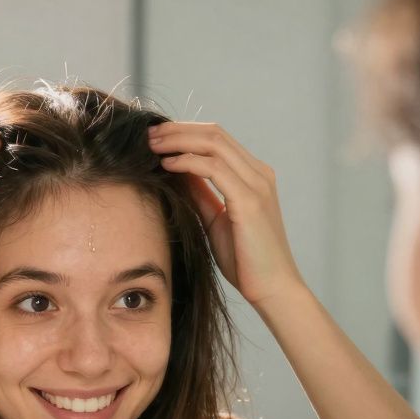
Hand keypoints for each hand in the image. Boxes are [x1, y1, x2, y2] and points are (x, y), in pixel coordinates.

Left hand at [148, 122, 305, 308]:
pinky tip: (167, 165)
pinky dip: (188, 162)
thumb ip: (200, 194)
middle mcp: (259, 174)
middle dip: (177, 130)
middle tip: (148, 134)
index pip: (217, 139)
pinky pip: (214, 169)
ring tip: (152, 145)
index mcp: (253, 175)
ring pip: (214, 144)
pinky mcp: (250, 201)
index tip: (156, 137)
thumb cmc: (245, 259)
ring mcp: (257, 185)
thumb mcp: (215, 219)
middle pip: (214, 134)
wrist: (272, 288)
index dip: (184, 132)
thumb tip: (175, 172)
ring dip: (178, 140)